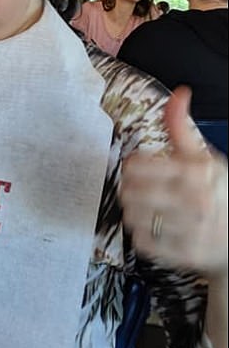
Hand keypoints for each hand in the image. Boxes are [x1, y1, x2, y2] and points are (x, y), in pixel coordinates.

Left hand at [120, 86, 227, 278]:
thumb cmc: (221, 191)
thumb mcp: (205, 155)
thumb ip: (181, 127)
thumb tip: (179, 93)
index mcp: (195, 173)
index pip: (138, 166)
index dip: (131, 165)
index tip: (134, 167)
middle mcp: (192, 201)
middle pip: (131, 192)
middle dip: (129, 188)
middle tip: (134, 188)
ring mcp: (189, 229)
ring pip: (133, 217)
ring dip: (133, 211)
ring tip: (142, 207)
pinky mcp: (184, 254)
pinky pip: (143, 243)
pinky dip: (141, 234)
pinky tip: (150, 226)